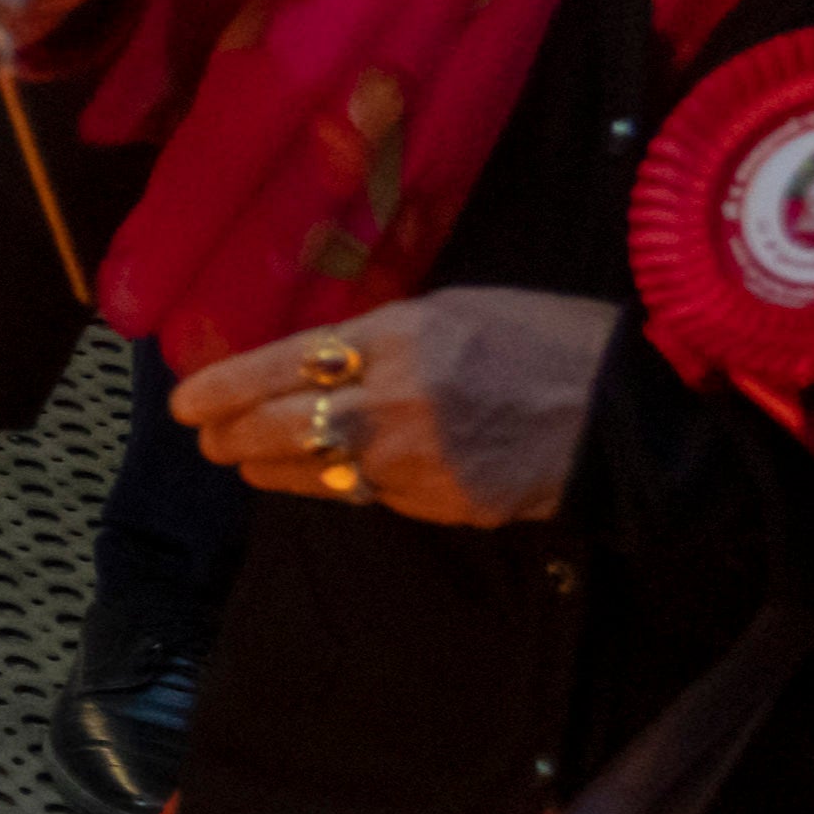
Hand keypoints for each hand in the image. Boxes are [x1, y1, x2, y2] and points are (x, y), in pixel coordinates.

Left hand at [175, 289, 612, 527]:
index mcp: (399, 336)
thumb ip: (378, 336)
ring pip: (310, 470)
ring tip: (247, 458)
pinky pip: (365, 496)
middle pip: (277, 426)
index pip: (281, 363)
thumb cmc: (547, 340)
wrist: (626, 410)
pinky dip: (335, 485)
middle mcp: (394, 400)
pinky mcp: (438, 503)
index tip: (187, 402)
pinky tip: (324, 474)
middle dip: (230, 435)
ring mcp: (414, 459)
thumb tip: (311, 358)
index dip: (223, 387)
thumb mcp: (454, 309)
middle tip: (209, 438)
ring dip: (269, 466)